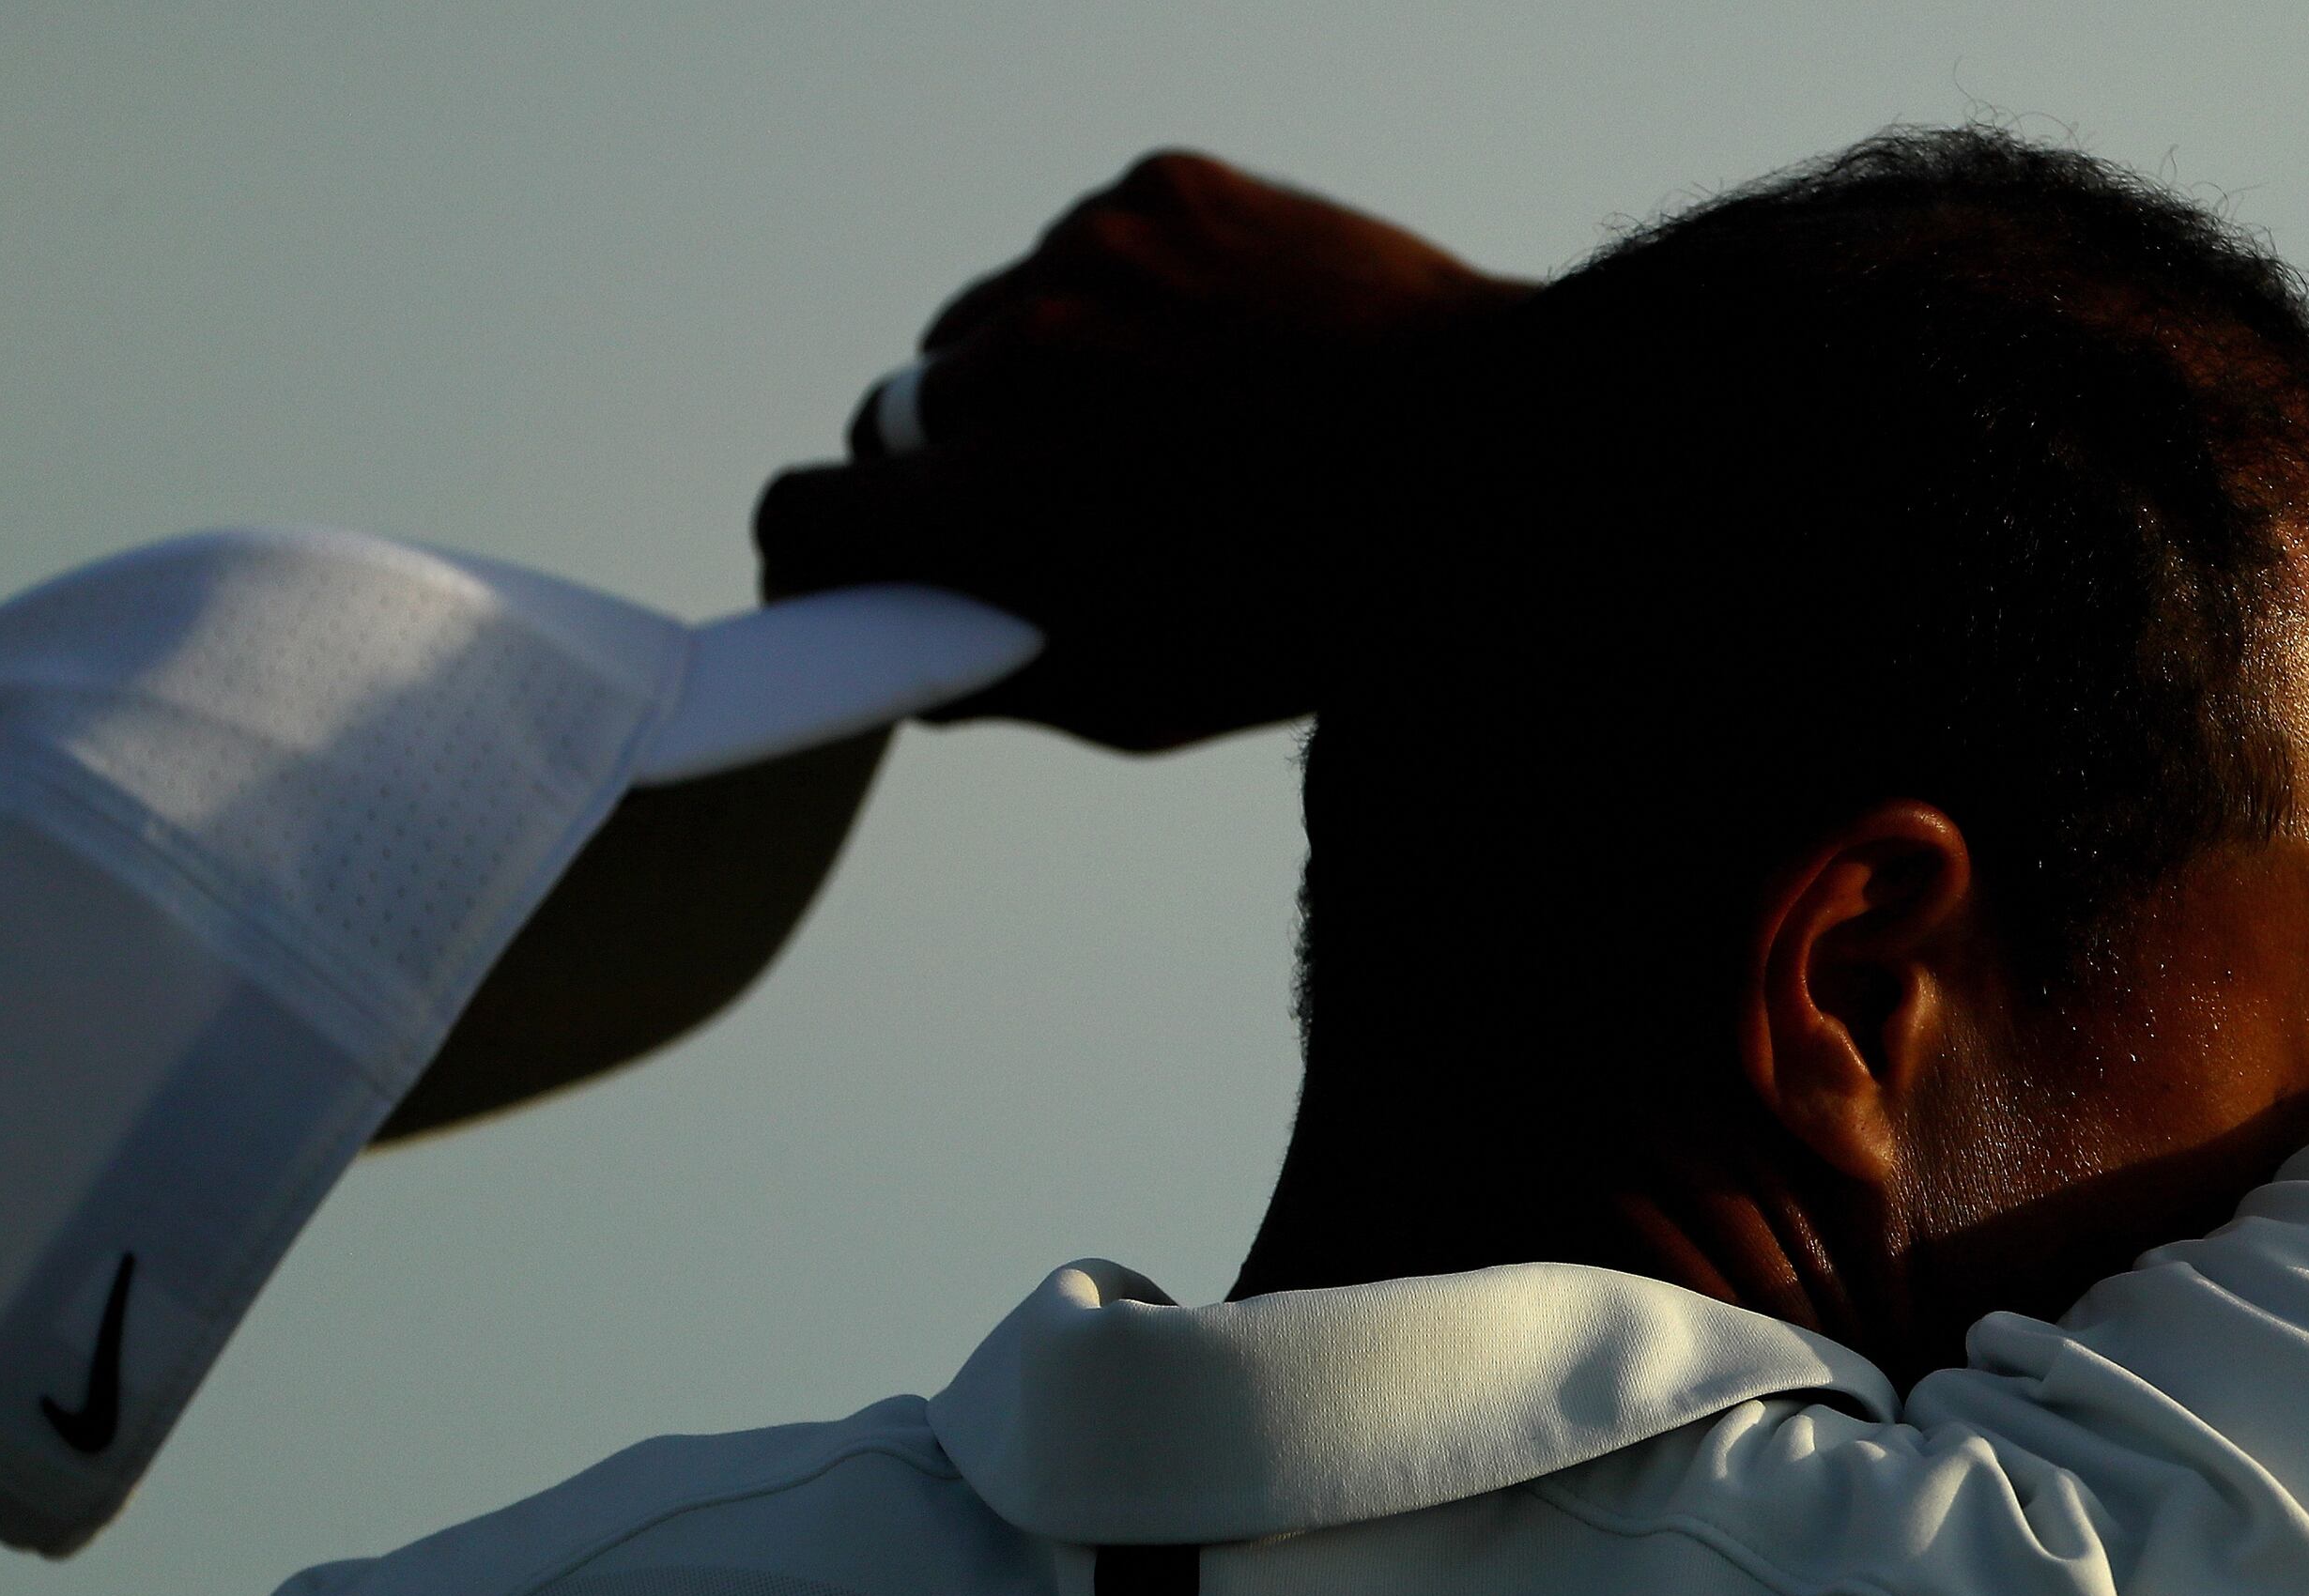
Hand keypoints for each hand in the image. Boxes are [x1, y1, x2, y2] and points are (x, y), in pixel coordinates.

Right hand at [755, 152, 1530, 751]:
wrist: (1505, 463)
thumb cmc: (1334, 601)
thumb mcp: (1150, 694)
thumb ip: (997, 676)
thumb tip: (916, 661)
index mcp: (995, 507)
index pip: (804, 514)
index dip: (816, 557)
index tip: (845, 572)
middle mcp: (1016, 363)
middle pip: (895, 418)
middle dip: (944, 474)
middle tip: (1049, 514)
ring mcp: (1088, 257)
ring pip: (987, 327)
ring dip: (1034, 383)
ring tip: (1163, 436)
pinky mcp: (1159, 189)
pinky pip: (1085, 251)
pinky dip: (1124, 306)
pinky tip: (1221, 361)